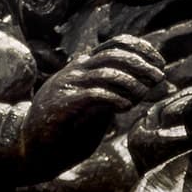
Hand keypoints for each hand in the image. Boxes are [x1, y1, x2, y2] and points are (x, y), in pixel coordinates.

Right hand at [24, 41, 173, 168]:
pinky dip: (114, 98)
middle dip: (142, 64)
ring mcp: (67, 85)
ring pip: (107, 72)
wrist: (32, 147)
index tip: (160, 63)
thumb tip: (147, 84)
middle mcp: (76, 70)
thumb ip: (114, 91)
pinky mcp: (62, 104)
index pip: (116, 43)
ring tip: (142, 95)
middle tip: (158, 78)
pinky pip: (94, 94)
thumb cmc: (68, 128)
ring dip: (132, 83)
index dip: (141, 49)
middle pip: (114, 54)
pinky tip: (125, 107)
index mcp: (84, 66)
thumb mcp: (96, 104)